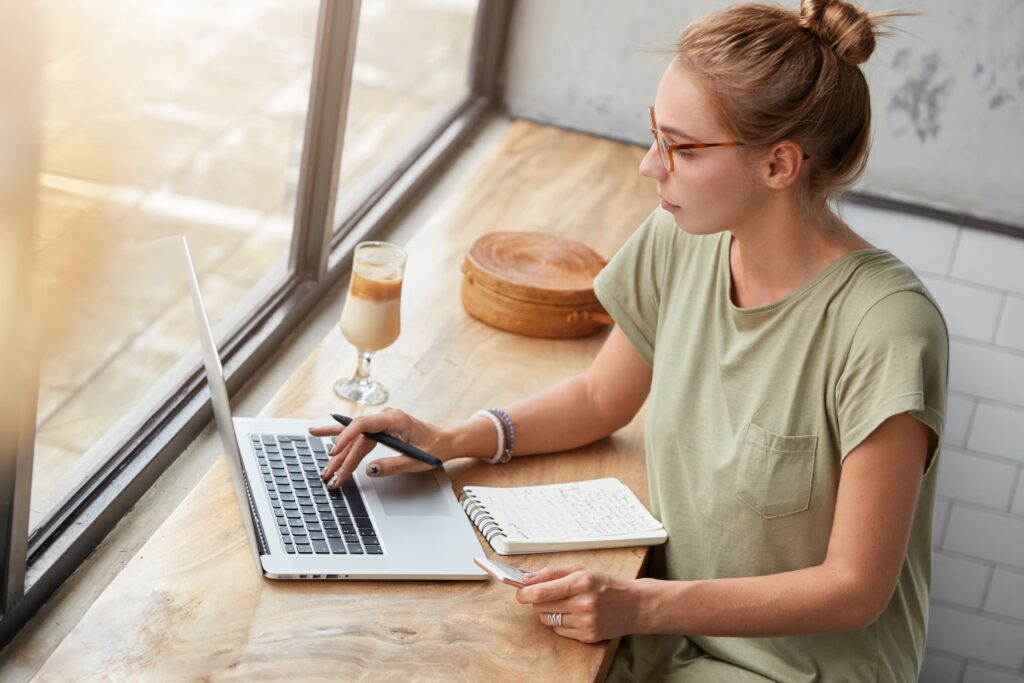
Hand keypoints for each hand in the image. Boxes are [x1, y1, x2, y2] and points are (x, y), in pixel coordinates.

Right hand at [310, 408, 447, 487]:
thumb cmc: (434, 448)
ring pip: (354, 437)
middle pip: (356, 436)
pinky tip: (321, 433)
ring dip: (339, 453)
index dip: (346, 438)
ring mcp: (381, 422)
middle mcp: (385, 417)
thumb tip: (370, 470)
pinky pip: (358, 433)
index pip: (363, 424)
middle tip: (330, 476)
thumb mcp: (417, 461)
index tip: (334, 452)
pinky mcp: (380, 428)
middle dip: (341, 458)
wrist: (445, 440)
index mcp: (395, 419)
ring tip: (323, 467)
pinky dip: (341, 437)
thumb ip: (393, 465)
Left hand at [515, 565, 645, 643]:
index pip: (542, 592)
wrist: (634, 605)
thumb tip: (527, 578)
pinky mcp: (588, 636)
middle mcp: (584, 603)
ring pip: (548, 620)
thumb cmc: (607, 585)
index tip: (519, 592)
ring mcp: (586, 622)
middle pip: (542, 607)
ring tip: (564, 604)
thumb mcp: (582, 570)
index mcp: (582, 582)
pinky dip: (561, 623)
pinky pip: (560, 630)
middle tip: (548, 594)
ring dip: (549, 612)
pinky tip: (574, 614)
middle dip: (538, 601)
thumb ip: (553, 572)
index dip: (524, 593)